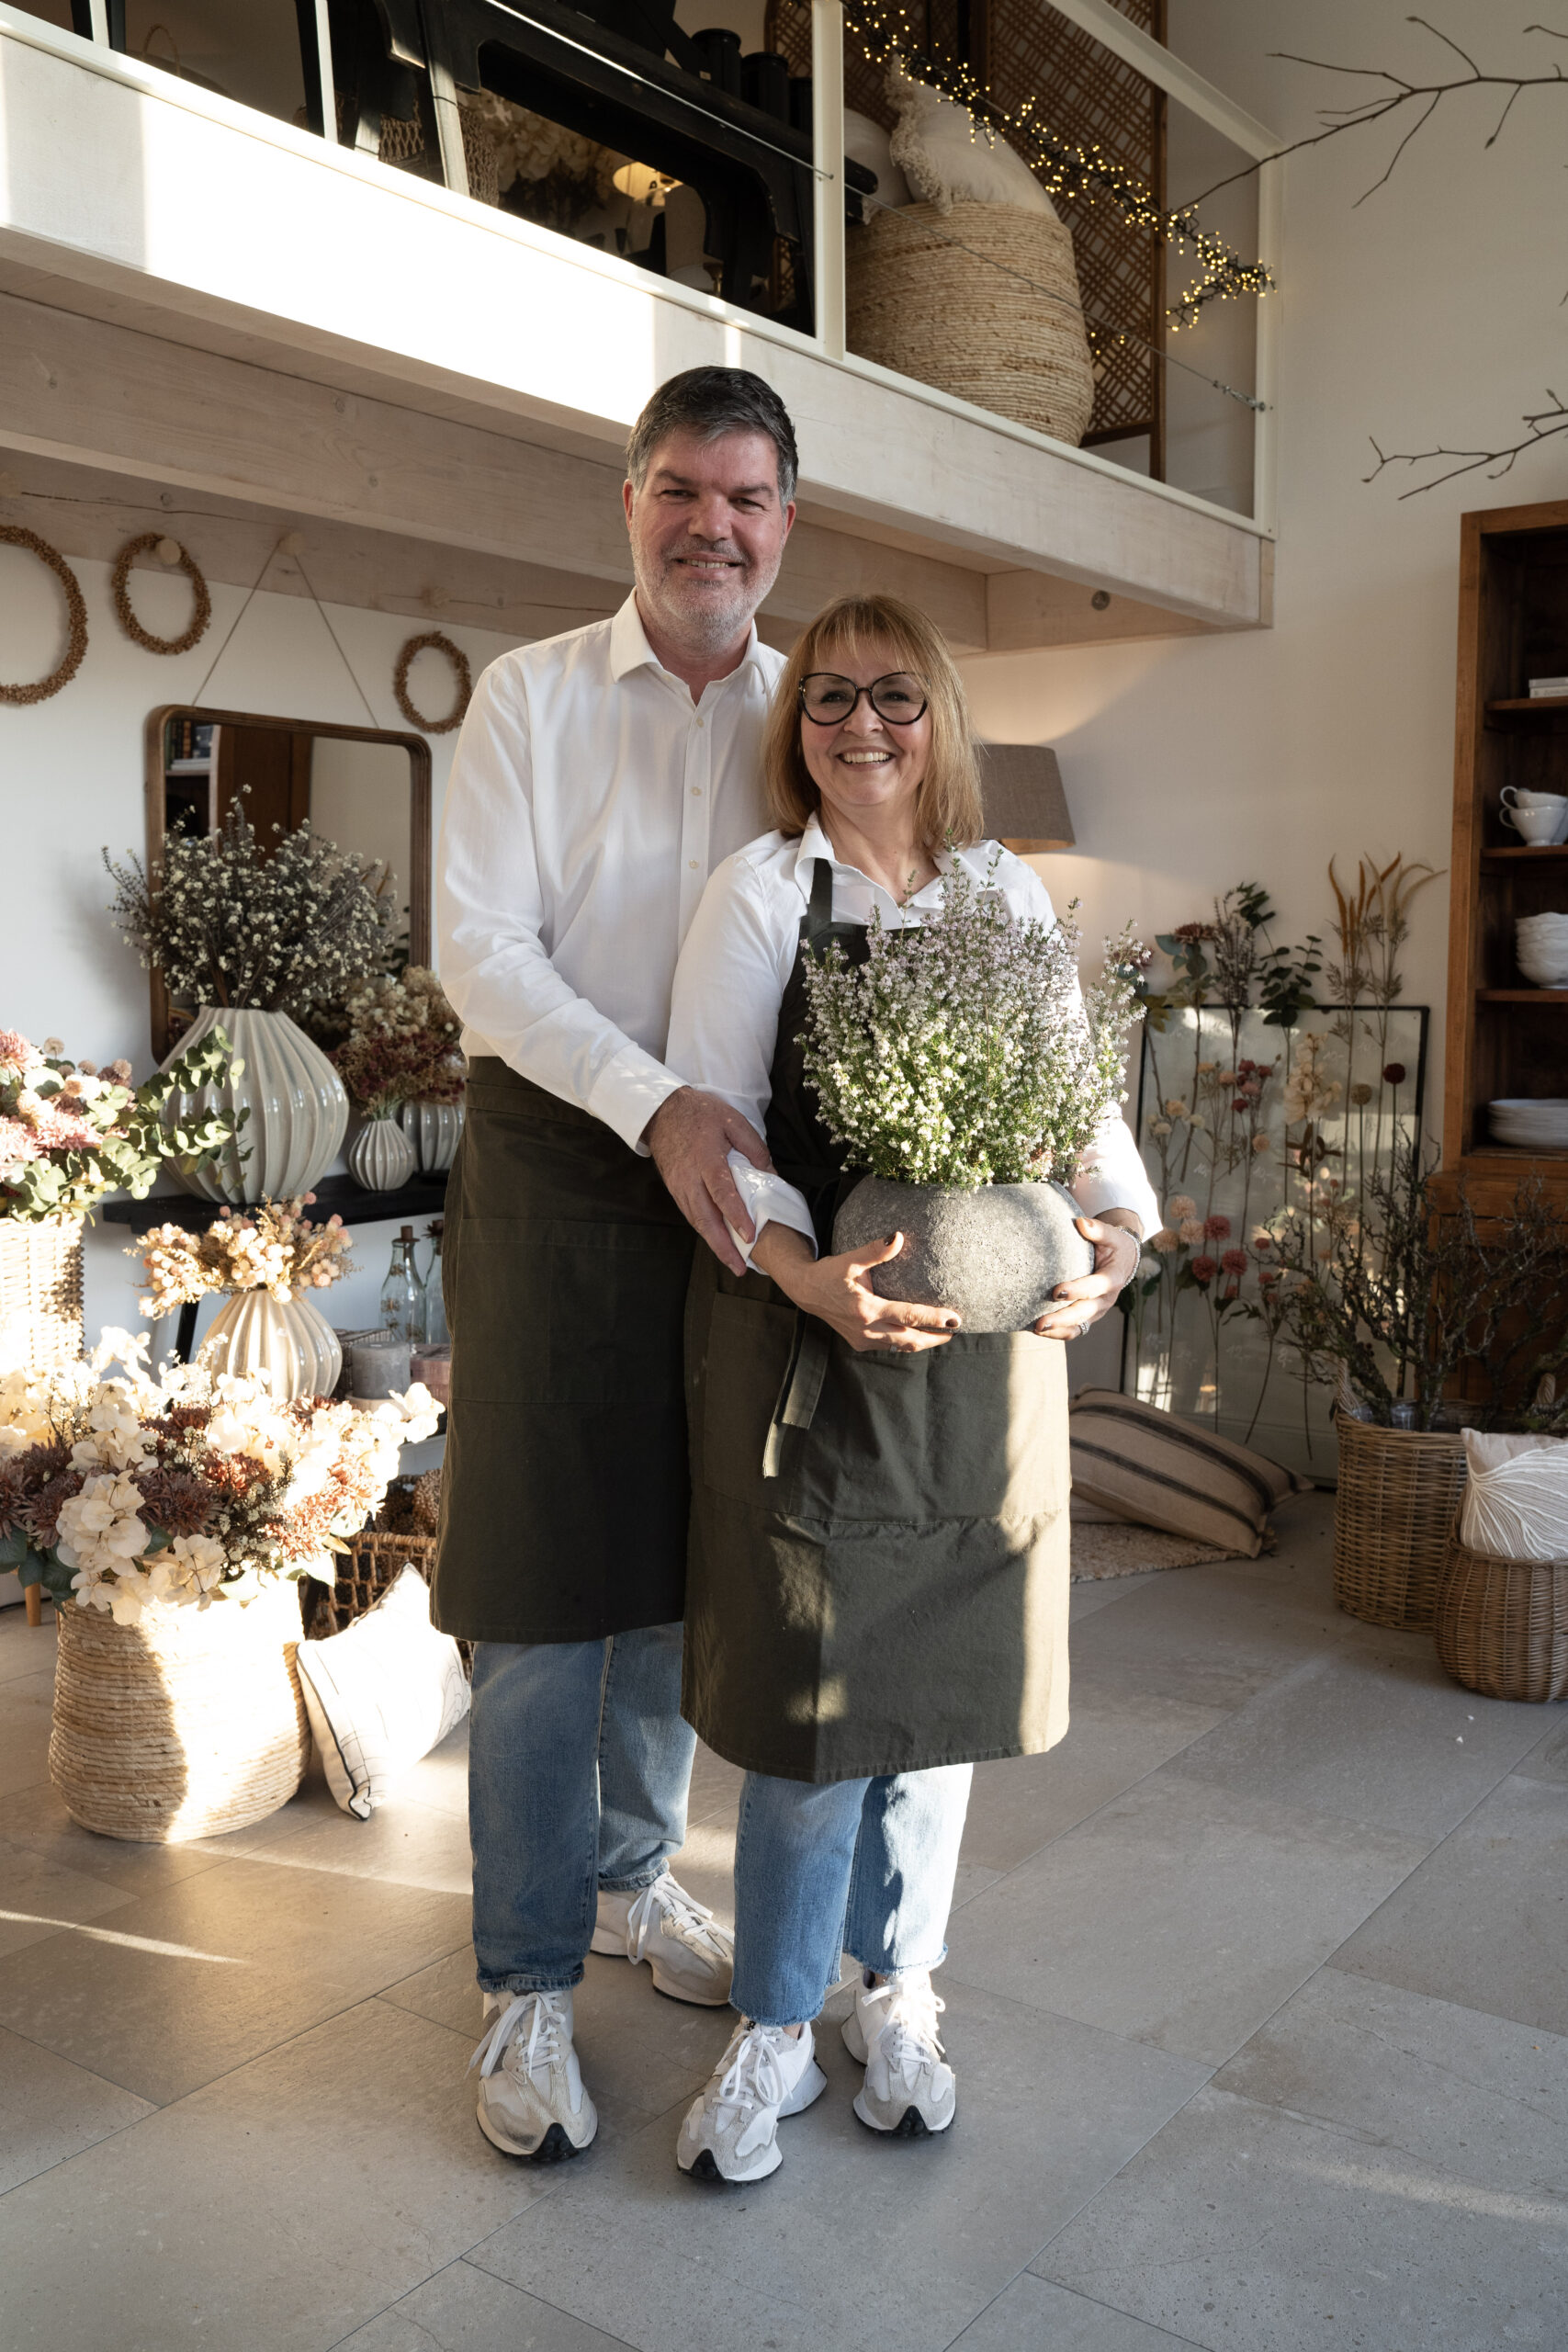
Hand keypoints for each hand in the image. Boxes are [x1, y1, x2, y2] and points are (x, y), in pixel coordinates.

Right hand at [645, 1087, 771, 1277]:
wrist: (662, 1112)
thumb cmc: (701, 1114)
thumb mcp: (733, 1122)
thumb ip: (754, 1148)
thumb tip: (769, 1175)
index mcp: (706, 1158)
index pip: (722, 1192)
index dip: (736, 1216)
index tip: (750, 1235)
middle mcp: (690, 1178)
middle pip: (705, 1218)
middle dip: (723, 1246)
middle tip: (739, 1267)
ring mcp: (679, 1186)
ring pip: (696, 1221)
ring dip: (714, 1244)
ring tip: (732, 1262)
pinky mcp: (675, 1190)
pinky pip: (691, 1215)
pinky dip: (705, 1231)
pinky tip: (718, 1242)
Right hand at [754, 1226, 958, 1353]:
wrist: (806, 1292)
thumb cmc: (830, 1273)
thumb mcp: (851, 1260)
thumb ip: (875, 1250)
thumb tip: (897, 1236)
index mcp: (867, 1310)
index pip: (909, 1316)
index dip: (934, 1319)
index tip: (955, 1319)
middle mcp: (866, 1330)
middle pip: (910, 1340)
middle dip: (935, 1337)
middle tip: (956, 1330)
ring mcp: (863, 1340)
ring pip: (900, 1346)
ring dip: (922, 1342)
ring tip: (942, 1334)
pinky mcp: (860, 1343)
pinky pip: (889, 1346)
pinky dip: (905, 1341)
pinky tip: (917, 1333)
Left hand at [1033, 1212, 1142, 1341]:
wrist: (1124, 1261)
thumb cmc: (1113, 1245)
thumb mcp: (1111, 1235)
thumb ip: (1097, 1229)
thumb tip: (1081, 1222)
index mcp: (1112, 1278)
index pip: (1095, 1287)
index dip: (1077, 1290)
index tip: (1056, 1291)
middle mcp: (1106, 1298)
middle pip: (1084, 1312)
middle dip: (1063, 1318)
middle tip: (1041, 1322)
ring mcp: (1098, 1310)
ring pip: (1079, 1325)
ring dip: (1058, 1329)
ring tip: (1036, 1329)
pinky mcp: (1089, 1316)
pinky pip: (1075, 1330)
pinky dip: (1058, 1333)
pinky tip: (1038, 1330)